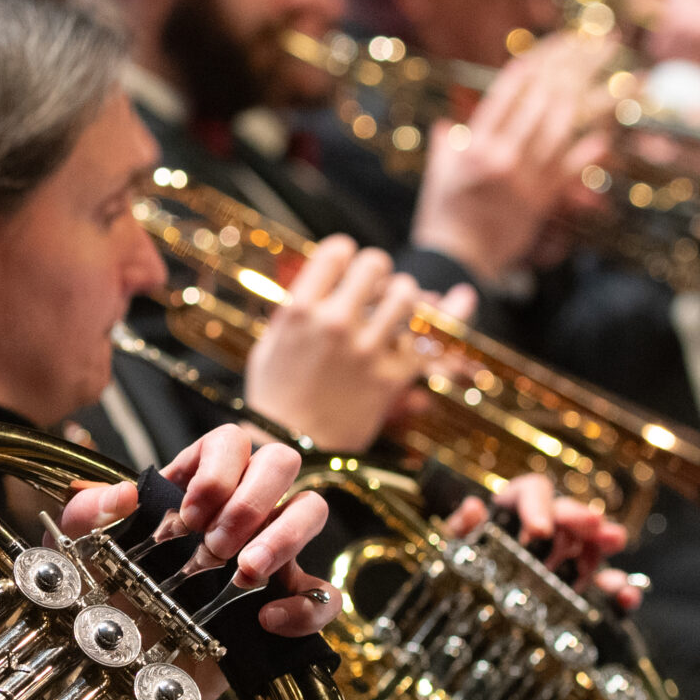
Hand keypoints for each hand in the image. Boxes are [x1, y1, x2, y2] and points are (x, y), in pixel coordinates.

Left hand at [61, 424, 337, 638]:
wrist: (130, 664)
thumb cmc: (113, 592)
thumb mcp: (87, 551)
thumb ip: (88, 515)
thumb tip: (123, 495)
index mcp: (198, 484)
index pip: (230, 441)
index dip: (217, 469)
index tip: (190, 513)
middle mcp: (242, 508)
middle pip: (281, 461)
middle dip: (250, 500)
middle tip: (215, 546)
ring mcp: (272, 551)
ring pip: (312, 509)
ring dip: (285, 536)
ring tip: (246, 572)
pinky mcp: (287, 601)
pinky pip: (325, 594)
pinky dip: (306, 605)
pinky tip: (267, 619)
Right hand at [244, 236, 427, 452]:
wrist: (289, 449)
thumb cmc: (275, 397)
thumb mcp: (271, 343)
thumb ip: (297, 307)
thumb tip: (324, 277)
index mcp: (298, 311)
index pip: (338, 250)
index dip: (346, 254)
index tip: (347, 268)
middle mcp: (333, 324)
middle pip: (375, 264)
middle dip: (378, 272)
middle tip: (374, 287)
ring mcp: (366, 350)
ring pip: (407, 294)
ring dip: (404, 298)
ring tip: (395, 310)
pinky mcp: (392, 376)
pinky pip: (426, 338)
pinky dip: (427, 330)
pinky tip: (419, 329)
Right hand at [412, 31, 617, 287]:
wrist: (457, 257)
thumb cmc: (443, 211)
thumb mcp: (440, 170)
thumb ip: (448, 142)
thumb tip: (449, 122)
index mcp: (476, 141)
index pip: (513, 86)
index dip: (543, 58)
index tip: (565, 38)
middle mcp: (503, 155)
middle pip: (546, 98)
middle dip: (577, 66)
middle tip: (603, 42)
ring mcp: (526, 178)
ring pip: (566, 127)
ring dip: (597, 98)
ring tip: (622, 74)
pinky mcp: (543, 199)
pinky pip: (572, 167)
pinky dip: (590, 149)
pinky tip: (609, 131)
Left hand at [439, 475, 636, 607]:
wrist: (470, 600)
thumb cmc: (467, 560)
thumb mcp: (457, 545)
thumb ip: (462, 528)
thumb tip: (473, 508)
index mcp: (519, 507)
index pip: (534, 492)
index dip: (538, 506)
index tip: (538, 530)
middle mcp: (552, 526)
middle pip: (570, 513)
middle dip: (580, 518)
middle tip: (593, 523)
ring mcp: (571, 556)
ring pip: (593, 543)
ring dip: (604, 541)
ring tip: (615, 541)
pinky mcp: (583, 587)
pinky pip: (607, 585)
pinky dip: (620, 589)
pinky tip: (626, 594)